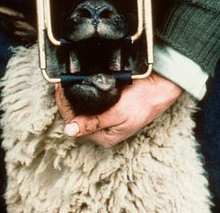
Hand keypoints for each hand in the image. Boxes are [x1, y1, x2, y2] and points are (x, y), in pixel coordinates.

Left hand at [55, 73, 182, 147]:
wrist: (159, 87)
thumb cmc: (143, 101)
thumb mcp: (118, 113)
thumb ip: (94, 122)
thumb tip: (70, 131)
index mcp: (104, 137)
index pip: (73, 124)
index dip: (64, 106)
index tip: (60, 89)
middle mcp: (102, 131)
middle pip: (75, 116)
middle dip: (66, 100)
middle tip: (62, 83)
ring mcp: (104, 119)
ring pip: (80, 108)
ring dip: (73, 96)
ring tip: (67, 82)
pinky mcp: (107, 108)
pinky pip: (89, 102)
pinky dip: (82, 93)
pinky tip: (78, 84)